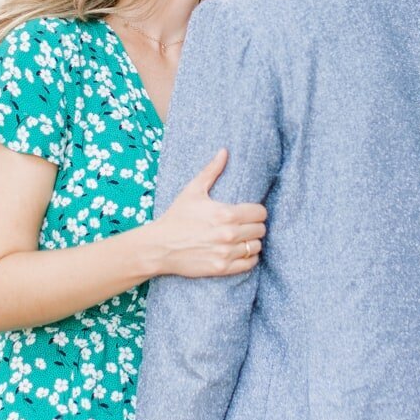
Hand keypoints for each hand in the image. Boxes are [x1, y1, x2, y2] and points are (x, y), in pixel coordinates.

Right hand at [153, 149, 266, 277]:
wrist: (159, 246)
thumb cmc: (176, 217)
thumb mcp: (192, 191)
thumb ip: (212, 171)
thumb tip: (224, 151)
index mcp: (226, 213)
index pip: (260, 212)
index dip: (257, 211)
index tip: (250, 212)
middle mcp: (229, 234)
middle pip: (260, 230)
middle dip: (255, 226)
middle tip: (246, 225)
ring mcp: (226, 253)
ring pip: (256, 247)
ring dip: (252, 242)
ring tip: (243, 239)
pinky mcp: (221, 268)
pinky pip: (249, 264)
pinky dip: (249, 258)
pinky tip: (240, 252)